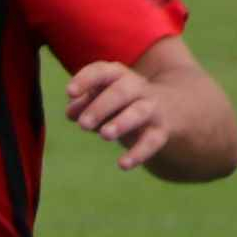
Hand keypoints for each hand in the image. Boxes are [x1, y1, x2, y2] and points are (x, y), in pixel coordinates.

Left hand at [63, 60, 180, 170]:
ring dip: (121, 122)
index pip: (101, 71)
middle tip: (83, 124)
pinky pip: (151, 141)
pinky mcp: (160, 130)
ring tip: (104, 135)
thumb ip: (84, 104)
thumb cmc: (120, 103)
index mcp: (117, 75)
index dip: (85, 79)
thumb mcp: (101, 100)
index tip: (70, 92)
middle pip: (120, 92)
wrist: (166, 108)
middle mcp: (136, 87)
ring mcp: (151, 108)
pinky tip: (123, 165)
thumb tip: (71, 113)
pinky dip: (137, 153)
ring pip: (138, 112)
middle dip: (101, 107)